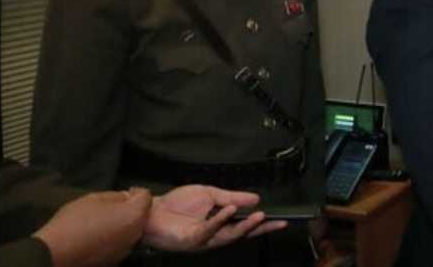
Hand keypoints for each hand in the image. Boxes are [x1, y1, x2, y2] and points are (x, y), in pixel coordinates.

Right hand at [34, 188, 150, 266]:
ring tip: (104, 221)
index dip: (137, 192)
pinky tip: (100, 235)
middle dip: (131, 209)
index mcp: (132, 216)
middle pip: (141, 216)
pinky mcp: (115, 260)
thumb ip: (115, 196)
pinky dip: (116, 238)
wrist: (56, 252)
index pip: (146, 197)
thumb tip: (123, 198)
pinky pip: (121, 243)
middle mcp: (134, 235)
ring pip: (132, 231)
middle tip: (115, 206)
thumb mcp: (93, 199)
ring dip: (124, 224)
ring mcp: (126, 249)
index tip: (129, 192)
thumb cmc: (73, 222)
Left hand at [140, 185, 287, 252]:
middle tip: (276, 222)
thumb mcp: (209, 194)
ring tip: (259, 215)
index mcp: (220, 223)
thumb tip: (255, 198)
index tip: (279, 219)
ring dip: (245, 225)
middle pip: (242, 233)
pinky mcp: (193, 240)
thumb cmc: (177, 204)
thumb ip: (232, 197)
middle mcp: (215, 234)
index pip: (245, 223)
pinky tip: (230, 210)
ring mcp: (205, 239)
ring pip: (229, 235)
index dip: (262, 223)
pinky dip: (221, 219)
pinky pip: (210, 229)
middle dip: (260, 228)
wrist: (153, 211)